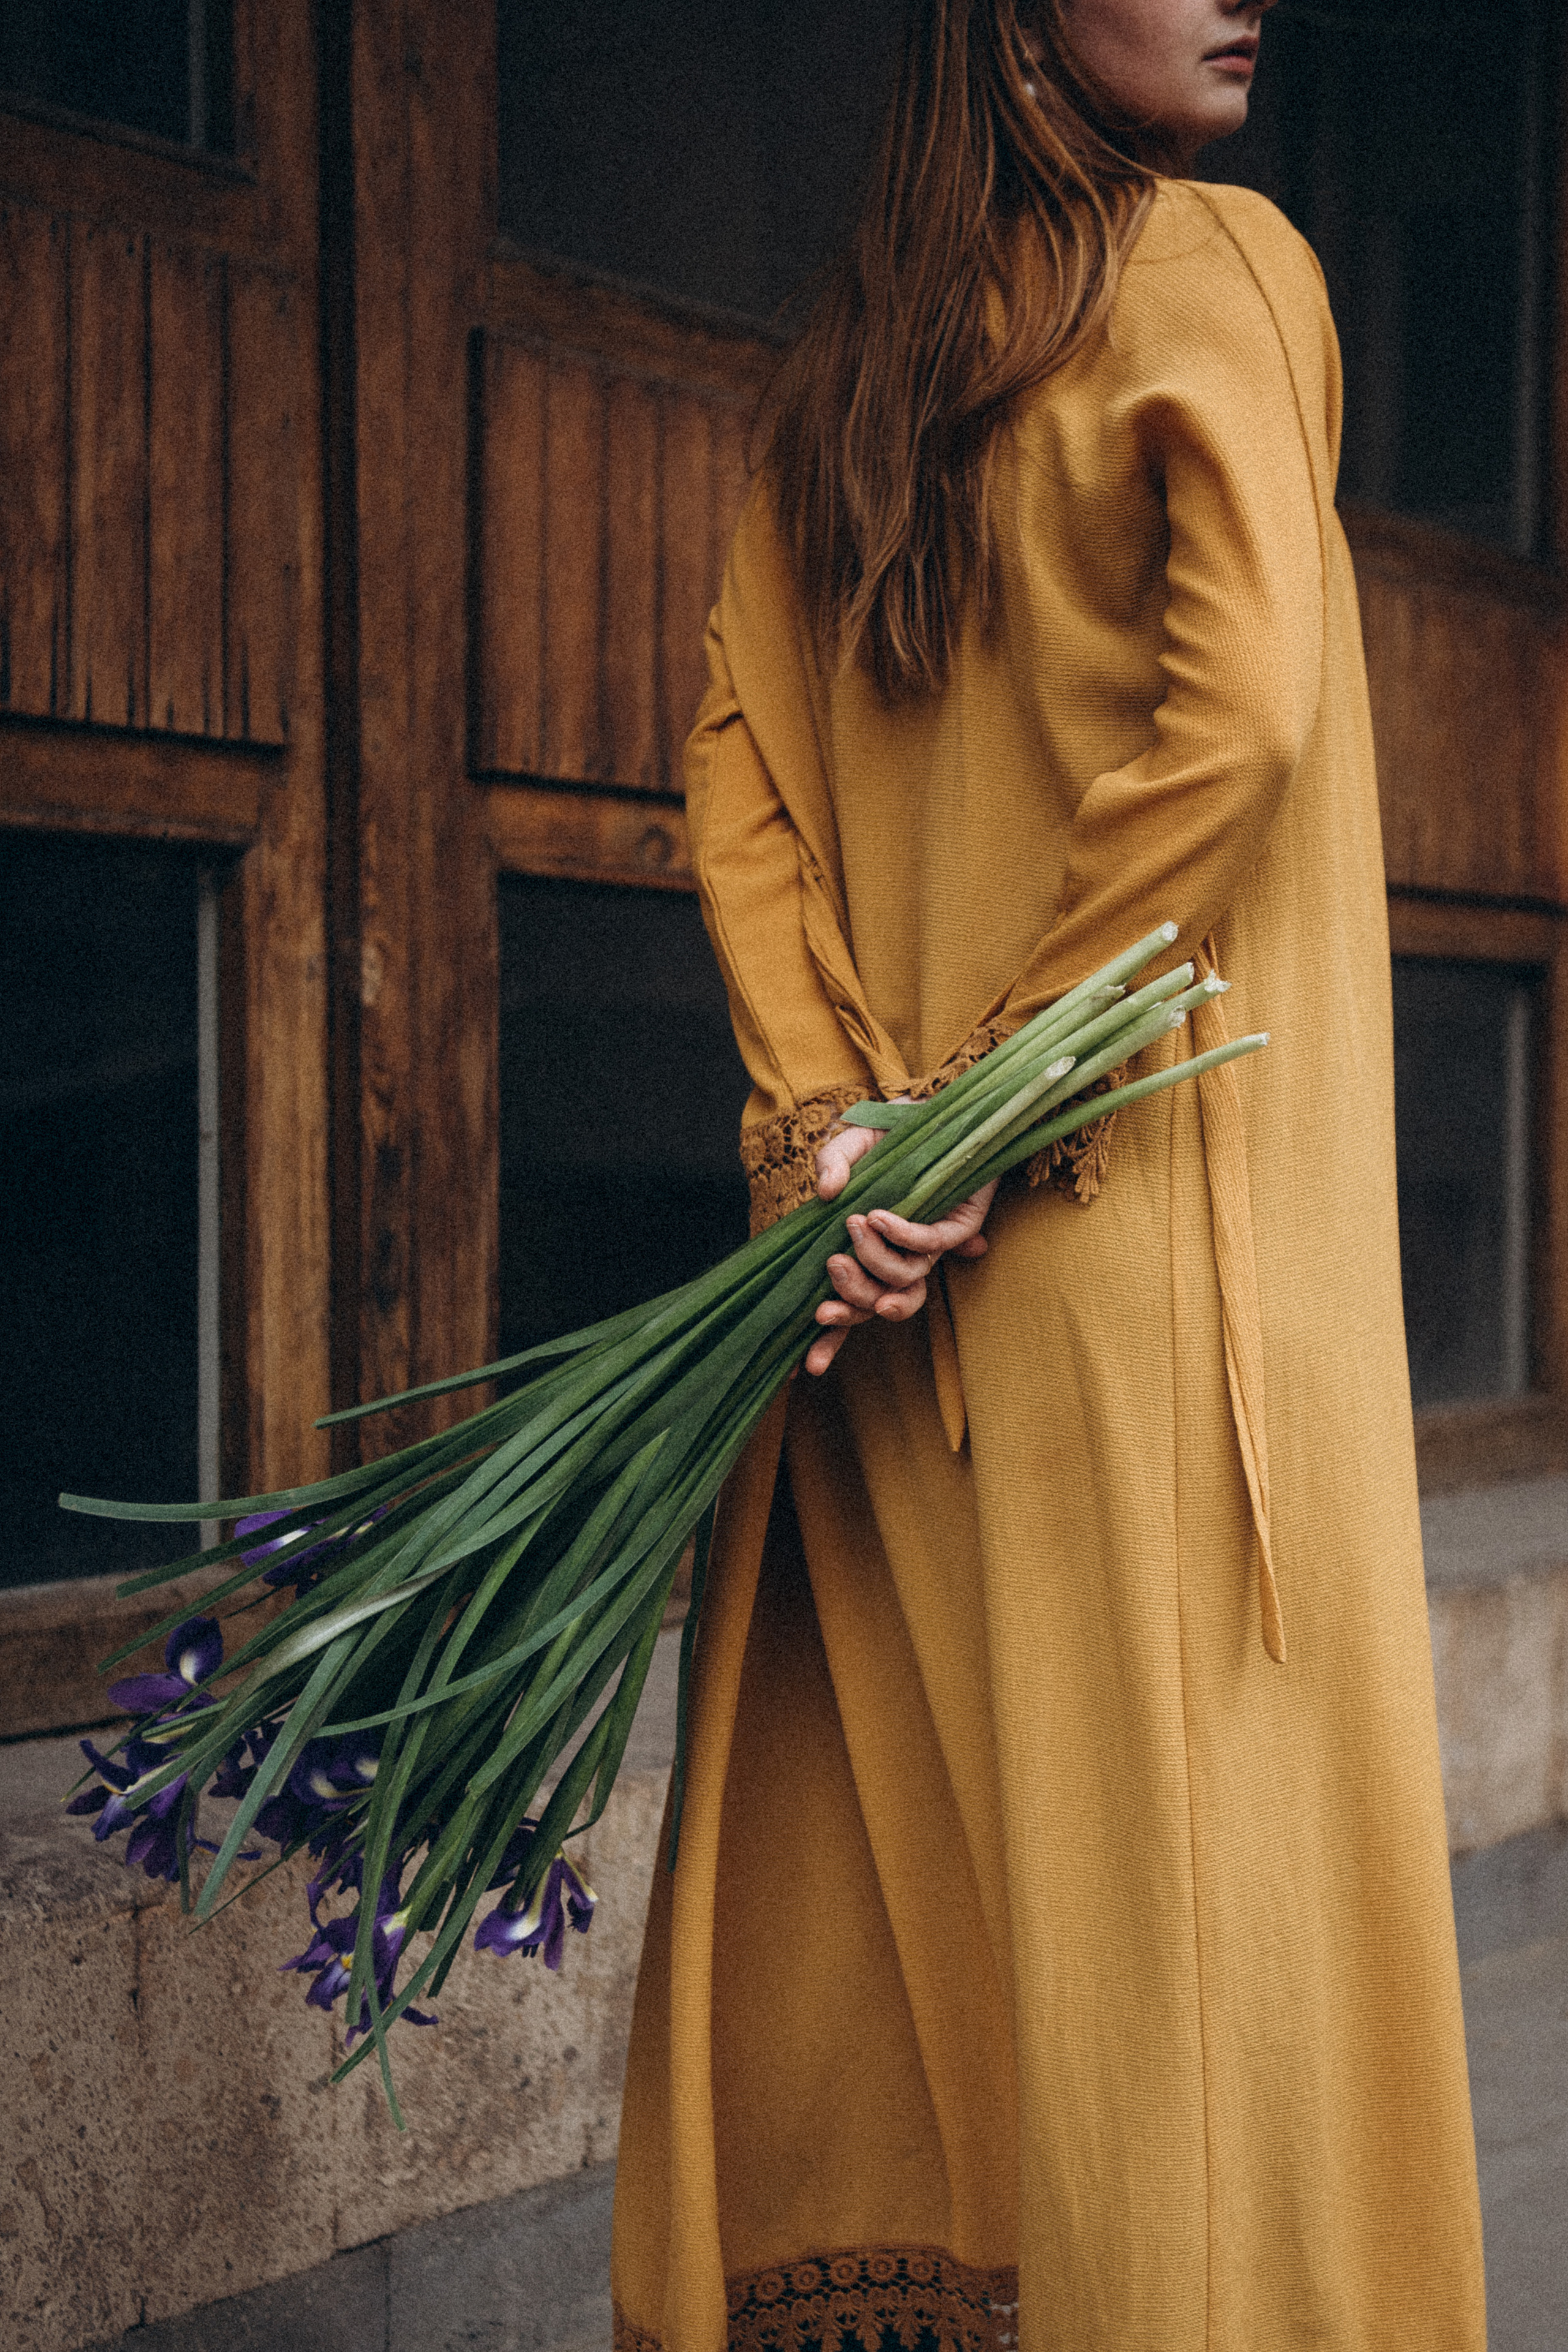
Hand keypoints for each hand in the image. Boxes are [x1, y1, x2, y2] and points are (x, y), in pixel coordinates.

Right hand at [804, 1117, 996, 1375]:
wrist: (940, 1108)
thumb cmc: (893, 1134)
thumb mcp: (851, 1146)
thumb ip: (831, 1166)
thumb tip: (824, 1195)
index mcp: (872, 1254)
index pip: (852, 1309)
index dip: (832, 1341)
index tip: (808, 1367)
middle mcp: (902, 1258)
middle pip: (878, 1307)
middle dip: (851, 1302)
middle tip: (832, 1266)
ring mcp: (931, 1246)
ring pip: (905, 1281)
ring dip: (875, 1263)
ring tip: (854, 1226)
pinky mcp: (959, 1225)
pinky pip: (928, 1244)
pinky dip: (900, 1234)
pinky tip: (878, 1216)